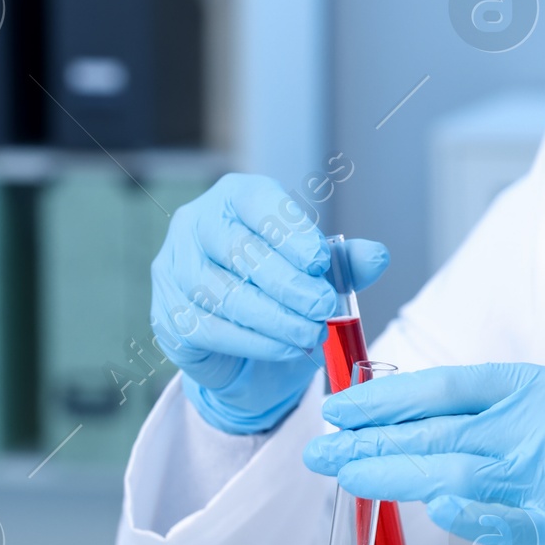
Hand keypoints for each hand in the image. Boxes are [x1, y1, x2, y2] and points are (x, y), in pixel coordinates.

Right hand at [151, 173, 388, 435]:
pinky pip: (211, 328)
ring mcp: (173, 268)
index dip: (289, 232)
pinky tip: (286, 347)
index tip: (320, 262)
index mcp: (235, 197)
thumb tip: (377, 256)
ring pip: (223, 293)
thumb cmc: (281, 289)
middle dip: (287, 284)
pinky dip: (255, 341)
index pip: (257, 203)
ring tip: (310, 333)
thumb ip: (346, 262)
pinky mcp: (167, 313)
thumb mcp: (319, 273)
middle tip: (323, 308)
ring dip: (273, 318)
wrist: (245, 342)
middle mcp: (195, 224)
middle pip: (239, 250)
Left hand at [302, 363, 544, 544]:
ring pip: (454, 470)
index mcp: (535, 388)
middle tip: (320, 450)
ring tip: (344, 476)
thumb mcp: (538, 425)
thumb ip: (476, 421)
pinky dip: (469, 515)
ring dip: (390, 475)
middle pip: (438, 430)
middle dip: (369, 440)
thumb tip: (389, 422)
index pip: (444, 386)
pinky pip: (504, 521)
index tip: (338, 408)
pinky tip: (435, 506)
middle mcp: (542, 423)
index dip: (384, 397)